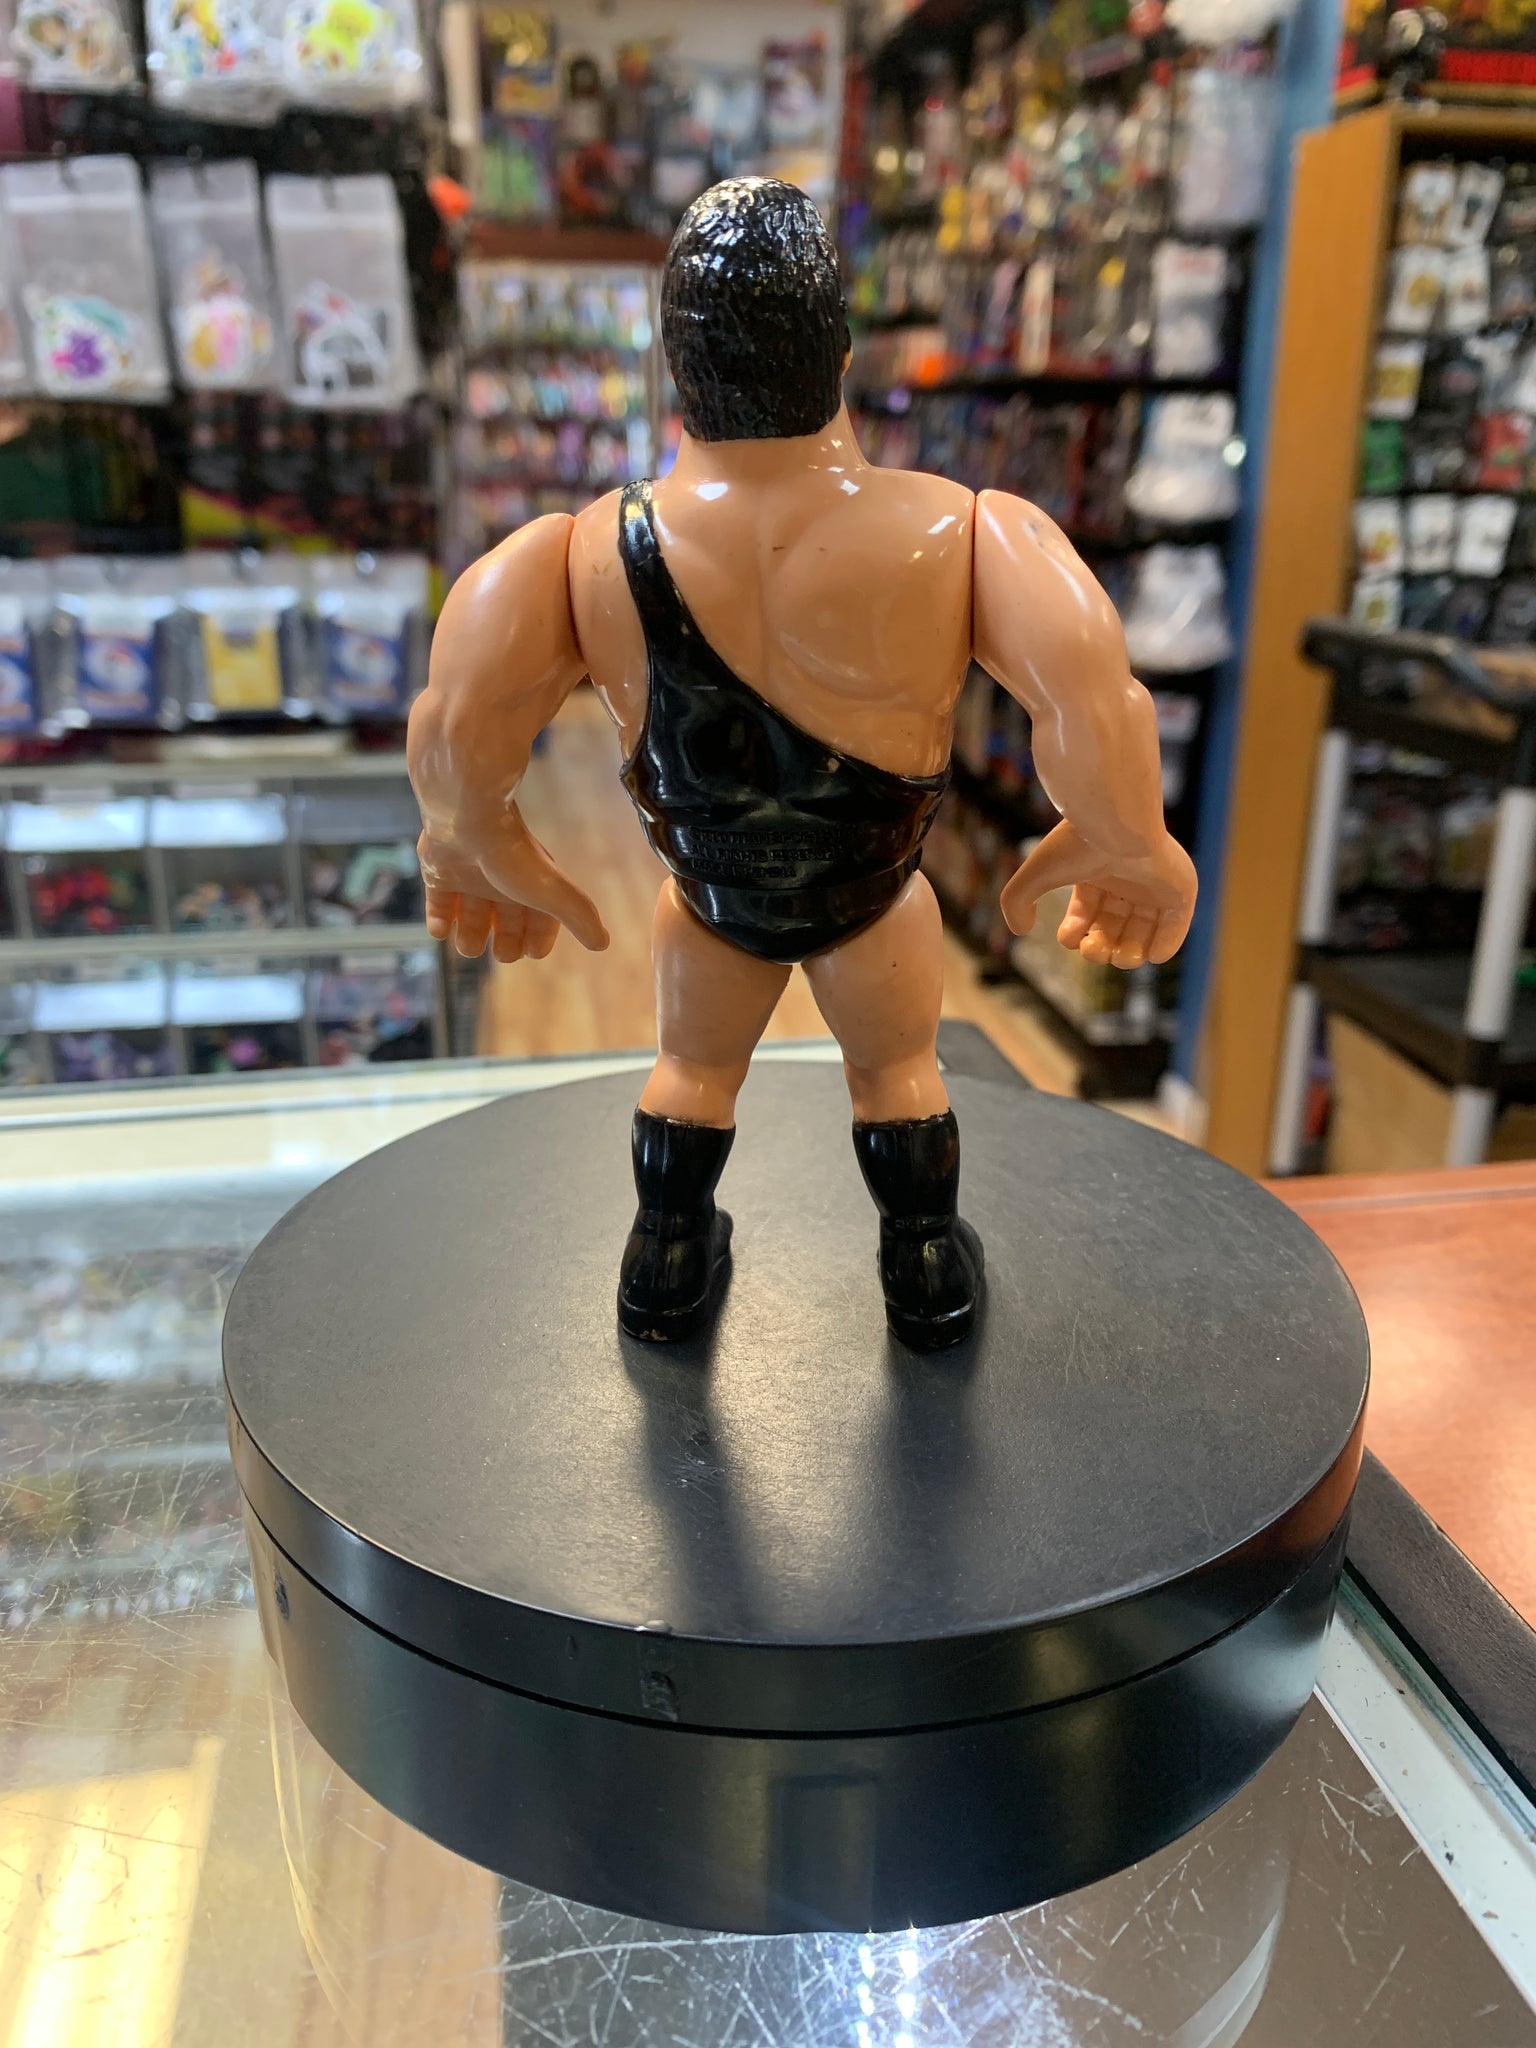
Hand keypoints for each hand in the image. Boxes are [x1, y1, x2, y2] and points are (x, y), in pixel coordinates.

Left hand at [419, 821, 608, 962]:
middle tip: (502, 952)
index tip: (533, 952)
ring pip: (471, 921)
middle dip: (505, 947)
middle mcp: (502, 884)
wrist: (469, 817)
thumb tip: (602, 943)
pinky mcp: (439, 875)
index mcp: (531, 886)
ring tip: (470, 944)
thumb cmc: (514, 856)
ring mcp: (469, 879)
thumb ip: (580, 918)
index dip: (539, 940)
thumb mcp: (555, 893)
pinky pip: (438, 906)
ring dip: (470, 941)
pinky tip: (442, 928)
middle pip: (506, 926)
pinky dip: (439, 923)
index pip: (540, 922)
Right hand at [1001, 821, 1195, 969]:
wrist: (1116, 821)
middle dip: (1100, 948)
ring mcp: (1154, 885)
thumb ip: (1016, 901)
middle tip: (1094, 950)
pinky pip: (1175, 926)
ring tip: (1120, 957)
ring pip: (1143, 933)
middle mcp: (1124, 879)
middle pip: (1113, 928)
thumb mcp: (1035, 875)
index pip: (1085, 914)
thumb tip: (1020, 930)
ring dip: (1128, 954)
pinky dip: (1164, 946)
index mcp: (1094, 873)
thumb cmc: (1077, 844)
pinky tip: (1148, 955)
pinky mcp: (1180, 889)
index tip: (1069, 937)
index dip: (1075, 933)